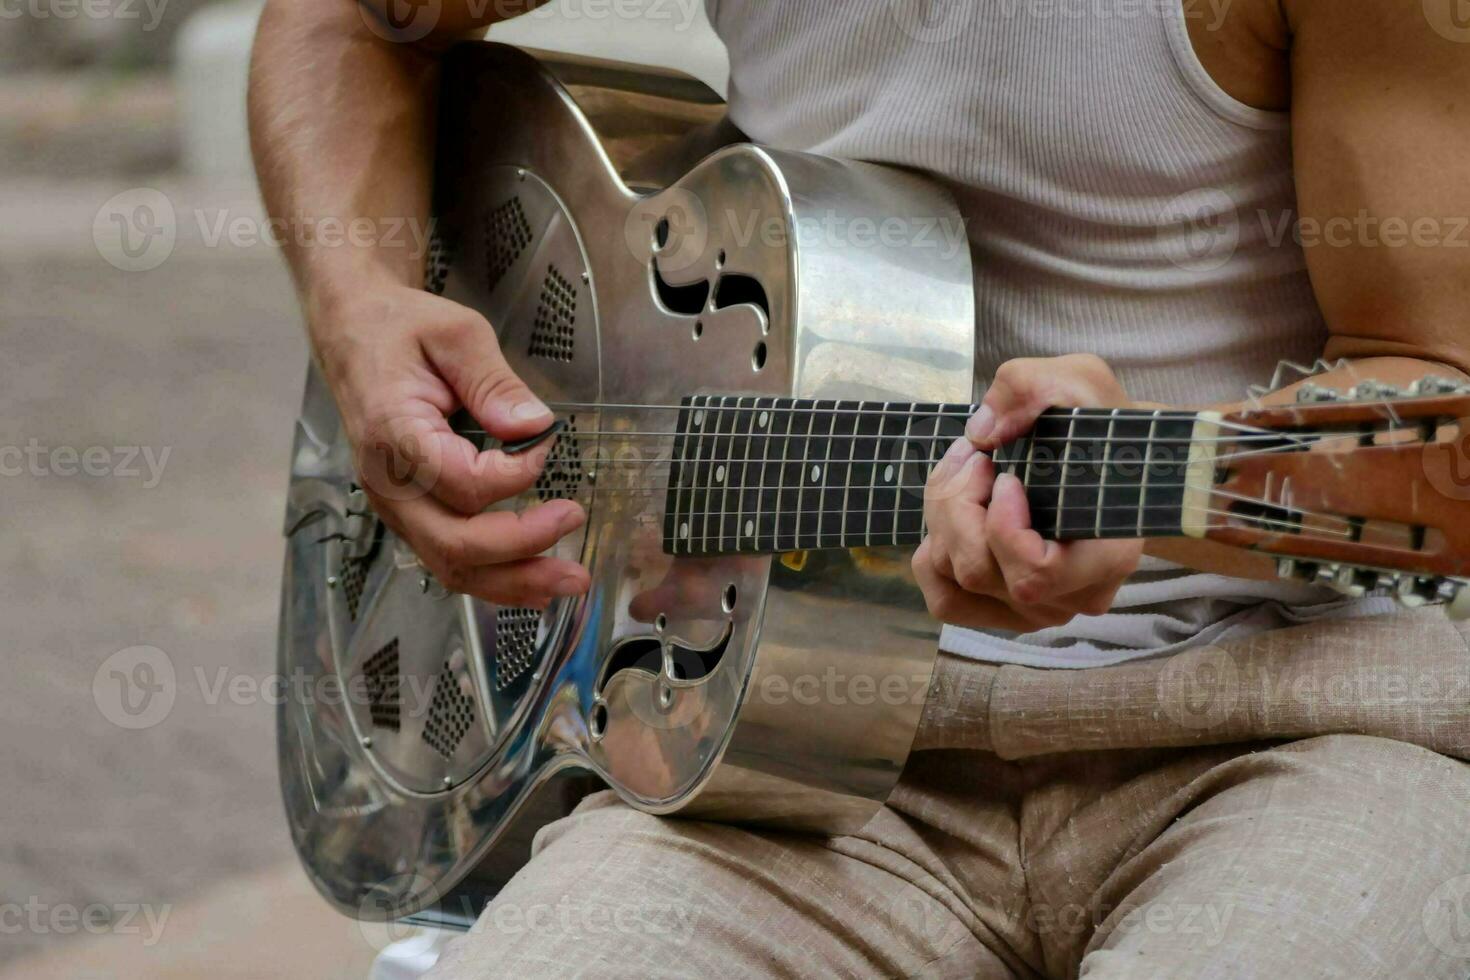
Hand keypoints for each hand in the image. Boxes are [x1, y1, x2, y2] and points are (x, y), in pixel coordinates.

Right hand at [312, 283, 590, 606]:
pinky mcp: (405, 511)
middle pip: (455, 544)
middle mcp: (387, 480)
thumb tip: (533, 426)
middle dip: (523, 549)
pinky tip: (532, 577)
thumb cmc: (399, 329)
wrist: (352, 332)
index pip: (462, 483)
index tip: (547, 445)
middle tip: (573, 522)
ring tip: (568, 579)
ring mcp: (392, 503)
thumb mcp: (456, 334)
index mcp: (393, 432)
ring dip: (512, 581)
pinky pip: (446, 557)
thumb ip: (494, 382)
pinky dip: (492, 575)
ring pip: (449, 564)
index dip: (515, 476)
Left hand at [912, 355, 1142, 632]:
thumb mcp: (1077, 381)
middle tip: (972, 457)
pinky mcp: (1005, 611)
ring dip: (942, 521)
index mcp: (1109, 554)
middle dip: (956, 504)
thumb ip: (1030, 389)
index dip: (1001, 525)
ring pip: (957, 584)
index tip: (1005, 474)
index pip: (1035, 572)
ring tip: (965, 474)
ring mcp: (1040, 612)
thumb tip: (982, 433)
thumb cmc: (1092, 423)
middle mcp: (1074, 596)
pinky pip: (945, 601)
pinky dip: (932, 556)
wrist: (1101, 456)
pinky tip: (954, 515)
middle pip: (978, 572)